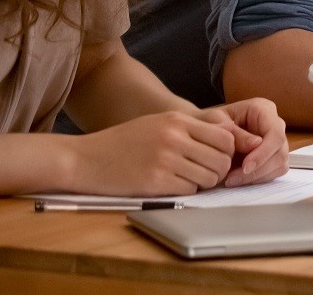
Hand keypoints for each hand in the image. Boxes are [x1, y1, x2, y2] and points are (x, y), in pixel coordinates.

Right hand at [62, 111, 239, 196]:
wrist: (84, 158)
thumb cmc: (122, 142)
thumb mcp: (158, 123)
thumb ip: (190, 129)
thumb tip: (227, 139)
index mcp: (178, 120)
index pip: (226, 137)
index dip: (228, 152)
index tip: (218, 159)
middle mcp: (175, 137)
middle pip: (221, 159)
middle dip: (219, 171)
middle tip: (207, 175)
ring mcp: (166, 159)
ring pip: (209, 177)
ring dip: (203, 183)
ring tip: (189, 181)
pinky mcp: (155, 181)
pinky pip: (189, 190)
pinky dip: (186, 191)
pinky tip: (172, 186)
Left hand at [196, 98, 288, 187]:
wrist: (202, 132)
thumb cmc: (207, 123)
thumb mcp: (214, 123)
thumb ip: (234, 133)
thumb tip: (256, 144)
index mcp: (263, 109)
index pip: (275, 133)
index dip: (263, 153)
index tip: (245, 167)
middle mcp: (275, 124)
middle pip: (280, 152)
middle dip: (258, 169)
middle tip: (232, 178)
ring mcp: (275, 141)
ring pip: (279, 164)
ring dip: (256, 176)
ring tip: (231, 179)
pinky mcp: (273, 156)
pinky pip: (274, 172)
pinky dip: (257, 179)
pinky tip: (238, 179)